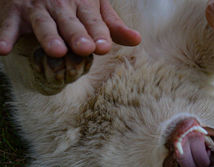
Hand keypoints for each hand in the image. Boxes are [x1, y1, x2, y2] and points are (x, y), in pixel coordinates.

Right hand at [0, 0, 140, 56]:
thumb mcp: (94, 7)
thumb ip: (112, 26)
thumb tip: (137, 40)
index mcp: (82, 5)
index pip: (93, 21)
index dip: (98, 33)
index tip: (103, 47)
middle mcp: (60, 6)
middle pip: (70, 23)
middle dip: (77, 35)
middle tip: (85, 49)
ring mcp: (36, 7)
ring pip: (43, 23)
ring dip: (48, 36)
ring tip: (56, 50)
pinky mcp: (14, 11)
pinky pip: (9, 24)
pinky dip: (5, 35)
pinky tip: (3, 49)